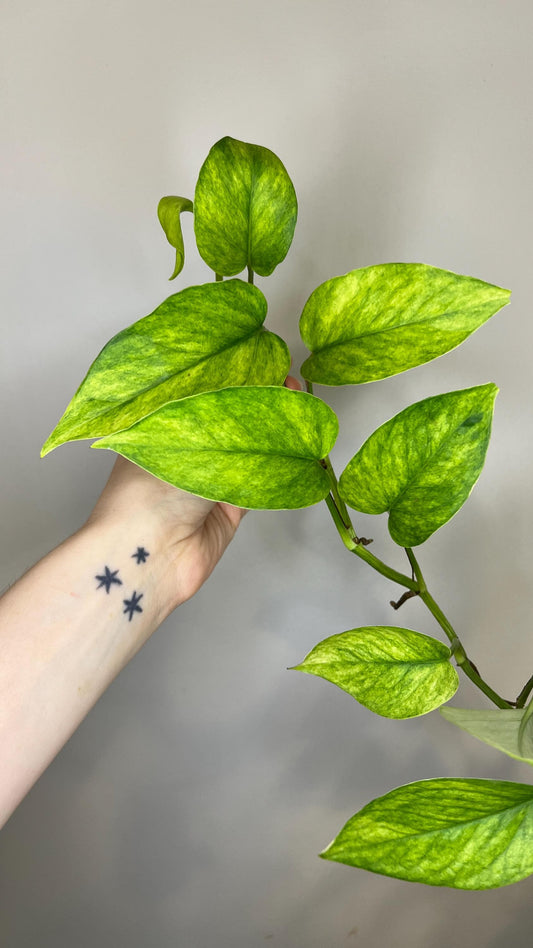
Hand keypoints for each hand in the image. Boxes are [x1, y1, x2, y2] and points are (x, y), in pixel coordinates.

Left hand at [86, 377, 301, 606]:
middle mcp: (182, 454)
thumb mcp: (182, 440)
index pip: (197, 395)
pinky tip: (297, 442)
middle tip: (285, 380)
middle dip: (255, 401)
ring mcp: (207, 481)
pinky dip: (279, 463)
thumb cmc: (145, 494)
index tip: (256, 363)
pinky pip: (260, 480)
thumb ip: (220, 419)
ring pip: (248, 449)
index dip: (228, 378)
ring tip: (297, 403)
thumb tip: (253, 393)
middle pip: (226, 421)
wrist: (147, 557)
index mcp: (158, 430)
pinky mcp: (229, 508)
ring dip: (273, 430)